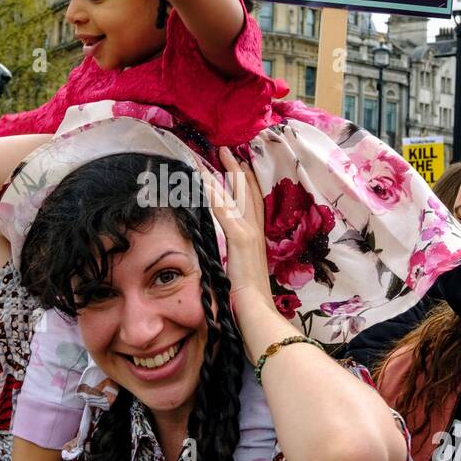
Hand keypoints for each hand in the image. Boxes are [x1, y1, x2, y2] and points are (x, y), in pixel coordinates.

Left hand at [202, 149, 273, 318]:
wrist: (256, 309)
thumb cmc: (249, 299)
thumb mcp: (244, 272)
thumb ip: (239, 259)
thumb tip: (230, 256)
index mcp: (257, 238)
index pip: (253, 202)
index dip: (247, 182)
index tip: (240, 166)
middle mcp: (255, 230)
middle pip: (247, 192)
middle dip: (237, 169)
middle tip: (227, 151)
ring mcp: (248, 233)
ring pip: (235, 195)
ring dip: (223, 174)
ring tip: (214, 156)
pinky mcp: (240, 239)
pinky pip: (223, 210)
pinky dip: (214, 193)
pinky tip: (204, 180)